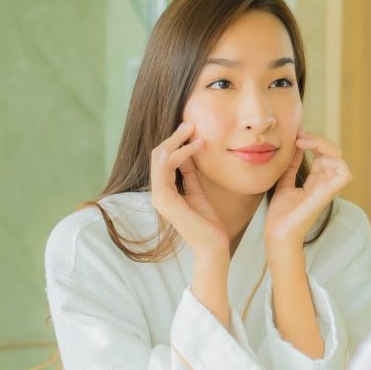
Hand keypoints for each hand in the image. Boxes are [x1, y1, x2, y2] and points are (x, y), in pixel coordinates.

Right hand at [150, 122, 228, 259]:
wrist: (213, 246)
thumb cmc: (207, 222)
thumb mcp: (197, 191)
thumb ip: (189, 174)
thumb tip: (186, 153)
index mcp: (163, 191)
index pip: (162, 159)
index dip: (174, 141)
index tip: (190, 128)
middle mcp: (157, 193)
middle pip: (157, 155)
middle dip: (174, 137)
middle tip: (190, 123)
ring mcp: (159, 198)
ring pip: (159, 159)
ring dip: (176, 142)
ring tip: (192, 131)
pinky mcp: (166, 203)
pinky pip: (164, 173)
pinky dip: (175, 157)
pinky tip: (188, 147)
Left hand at [265, 130, 352, 251]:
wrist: (278, 233)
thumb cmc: (281, 214)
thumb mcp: (284, 182)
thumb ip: (292, 166)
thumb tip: (295, 146)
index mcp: (317, 180)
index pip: (324, 154)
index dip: (314, 141)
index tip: (296, 135)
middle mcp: (325, 183)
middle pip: (334, 152)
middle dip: (319, 139)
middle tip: (300, 136)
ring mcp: (328, 188)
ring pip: (340, 158)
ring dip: (324, 145)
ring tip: (304, 143)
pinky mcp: (327, 194)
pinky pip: (344, 173)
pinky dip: (333, 160)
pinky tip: (314, 156)